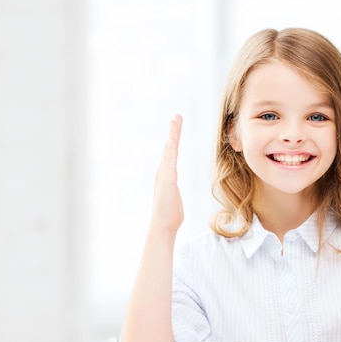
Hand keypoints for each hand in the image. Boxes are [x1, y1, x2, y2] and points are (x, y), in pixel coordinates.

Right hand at [151, 114, 183, 231]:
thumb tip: (172, 190)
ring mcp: (164, 175)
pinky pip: (170, 162)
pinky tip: (173, 141)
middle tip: (176, 116)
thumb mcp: (174, 198)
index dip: (174, 139)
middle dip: (173, 131)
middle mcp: (163, 172)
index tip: (176, 126)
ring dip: (172, 136)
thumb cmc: (170, 214)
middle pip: (169, 147)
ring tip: (175, 122)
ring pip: (169, 151)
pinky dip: (171, 150)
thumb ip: (173, 190)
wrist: (163, 225)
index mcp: (166, 174)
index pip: (171, 152)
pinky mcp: (167, 181)